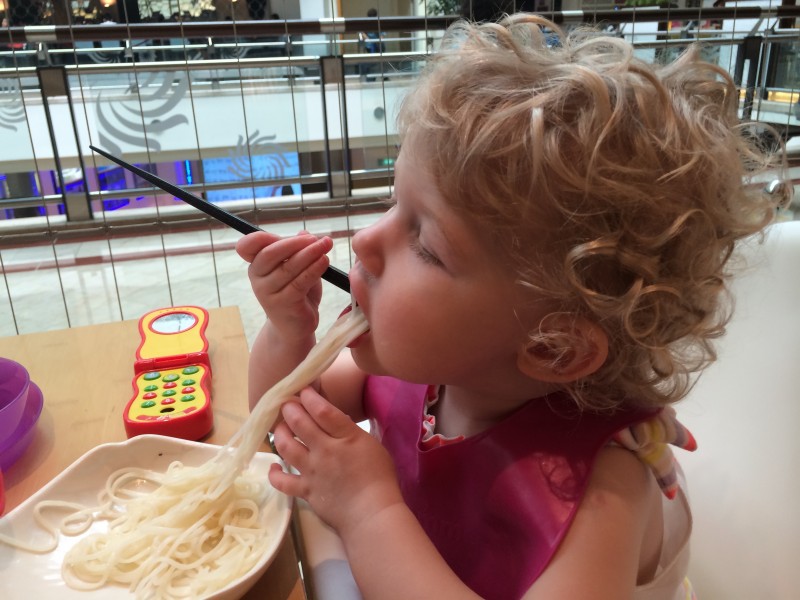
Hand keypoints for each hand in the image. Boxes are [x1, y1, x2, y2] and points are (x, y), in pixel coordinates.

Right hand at [236, 231, 332, 338]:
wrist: (294, 327)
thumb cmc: (295, 294)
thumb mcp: (296, 268)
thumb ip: (297, 251)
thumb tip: (305, 232)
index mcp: (256, 265)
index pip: (247, 246)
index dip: (258, 237)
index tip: (277, 233)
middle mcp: (257, 278)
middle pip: (269, 253)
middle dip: (294, 243)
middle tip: (316, 238)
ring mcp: (267, 292)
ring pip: (288, 267)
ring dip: (310, 253)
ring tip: (326, 245)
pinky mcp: (283, 304)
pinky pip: (300, 282)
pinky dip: (314, 269)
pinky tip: (325, 260)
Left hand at [269, 387, 403, 535]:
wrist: (372, 514)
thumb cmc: (380, 479)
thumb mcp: (372, 446)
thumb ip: (352, 433)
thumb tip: (336, 422)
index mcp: (346, 437)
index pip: (322, 410)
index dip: (310, 397)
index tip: (304, 390)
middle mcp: (325, 450)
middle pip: (300, 423)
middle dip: (290, 409)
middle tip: (286, 404)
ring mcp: (312, 471)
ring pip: (286, 446)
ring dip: (279, 433)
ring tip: (279, 428)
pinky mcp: (305, 491)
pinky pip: (282, 481)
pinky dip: (274, 473)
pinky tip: (274, 466)